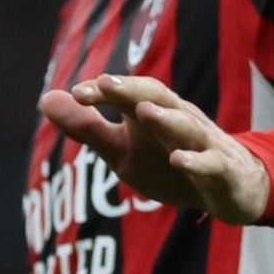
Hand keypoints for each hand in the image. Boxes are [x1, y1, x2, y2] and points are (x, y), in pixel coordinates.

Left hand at [40, 74, 270, 224]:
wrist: (227, 189)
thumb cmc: (165, 163)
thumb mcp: (120, 150)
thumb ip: (86, 128)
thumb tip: (46, 98)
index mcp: (150, 113)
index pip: (126, 94)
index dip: (103, 92)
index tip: (77, 93)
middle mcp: (178, 120)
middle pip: (157, 98)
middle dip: (132, 89)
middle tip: (106, 84)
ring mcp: (202, 143)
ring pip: (187, 125)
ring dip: (166, 118)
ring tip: (144, 111)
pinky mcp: (223, 169)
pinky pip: (212, 162)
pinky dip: (196, 160)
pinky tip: (178, 159)